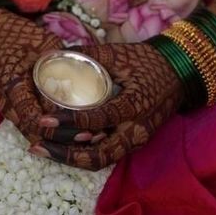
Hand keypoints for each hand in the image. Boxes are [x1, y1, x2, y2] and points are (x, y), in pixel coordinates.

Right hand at [0, 11, 81, 149]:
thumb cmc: (17, 32)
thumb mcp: (44, 42)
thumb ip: (63, 62)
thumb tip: (89, 79)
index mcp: (12, 84)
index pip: (34, 118)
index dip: (58, 128)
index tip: (84, 128)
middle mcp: (5, 101)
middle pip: (33, 132)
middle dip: (61, 139)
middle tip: (91, 136)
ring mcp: (4, 105)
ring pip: (30, 132)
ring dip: (54, 138)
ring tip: (83, 137)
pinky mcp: (7, 105)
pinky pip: (27, 124)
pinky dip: (45, 130)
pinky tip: (66, 129)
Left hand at [30, 40, 183, 171]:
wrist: (178, 72)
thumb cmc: (146, 60)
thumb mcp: (117, 54)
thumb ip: (87, 56)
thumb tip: (55, 53)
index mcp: (132, 105)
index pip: (97, 120)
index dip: (69, 122)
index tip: (44, 120)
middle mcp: (135, 130)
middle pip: (97, 154)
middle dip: (65, 153)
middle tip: (37, 145)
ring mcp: (136, 140)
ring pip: (101, 160)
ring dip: (72, 159)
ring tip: (44, 151)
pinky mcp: (134, 142)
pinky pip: (107, 155)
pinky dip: (84, 155)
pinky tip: (63, 149)